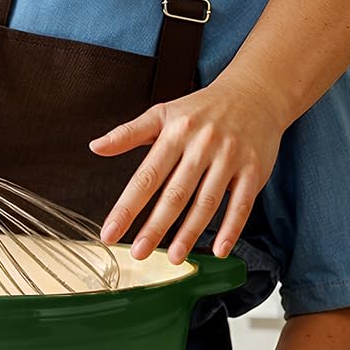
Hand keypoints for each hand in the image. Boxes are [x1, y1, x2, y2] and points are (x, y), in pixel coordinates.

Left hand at [91, 68, 285, 260]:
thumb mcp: (163, 112)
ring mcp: (230, 158)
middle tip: (138, 252)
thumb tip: (95, 146)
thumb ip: (128, 133)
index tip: (110, 232)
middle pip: (175, 193)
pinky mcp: (254, 170)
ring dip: (190, 233)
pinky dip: (231, 229)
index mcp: (175, 132)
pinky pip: (242, 204)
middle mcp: (202, 145)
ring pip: (207, 202)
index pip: (146, 176)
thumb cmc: (203, 109)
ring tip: (173, 256)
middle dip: (155, 226)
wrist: (255, 93)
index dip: (126, 207)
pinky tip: (220, 249)